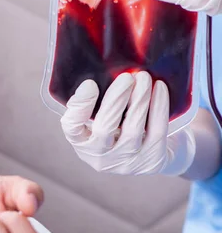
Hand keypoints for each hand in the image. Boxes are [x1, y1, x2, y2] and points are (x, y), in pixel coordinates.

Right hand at [61, 71, 195, 175]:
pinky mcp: (151, 161)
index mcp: (81, 143)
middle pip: (105, 127)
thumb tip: (102, 70)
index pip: (72, 127)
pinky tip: (160, 89)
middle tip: (127, 77)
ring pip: (133, 129)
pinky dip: (159, 108)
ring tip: (144, 78)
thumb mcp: (97, 119)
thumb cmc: (116, 129)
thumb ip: (94, 103)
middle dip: (117, 99)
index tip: (90, 84)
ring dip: (140, 99)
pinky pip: (156, 131)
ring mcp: (126, 162)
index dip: (80, 106)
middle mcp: (100, 157)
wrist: (146, 156)